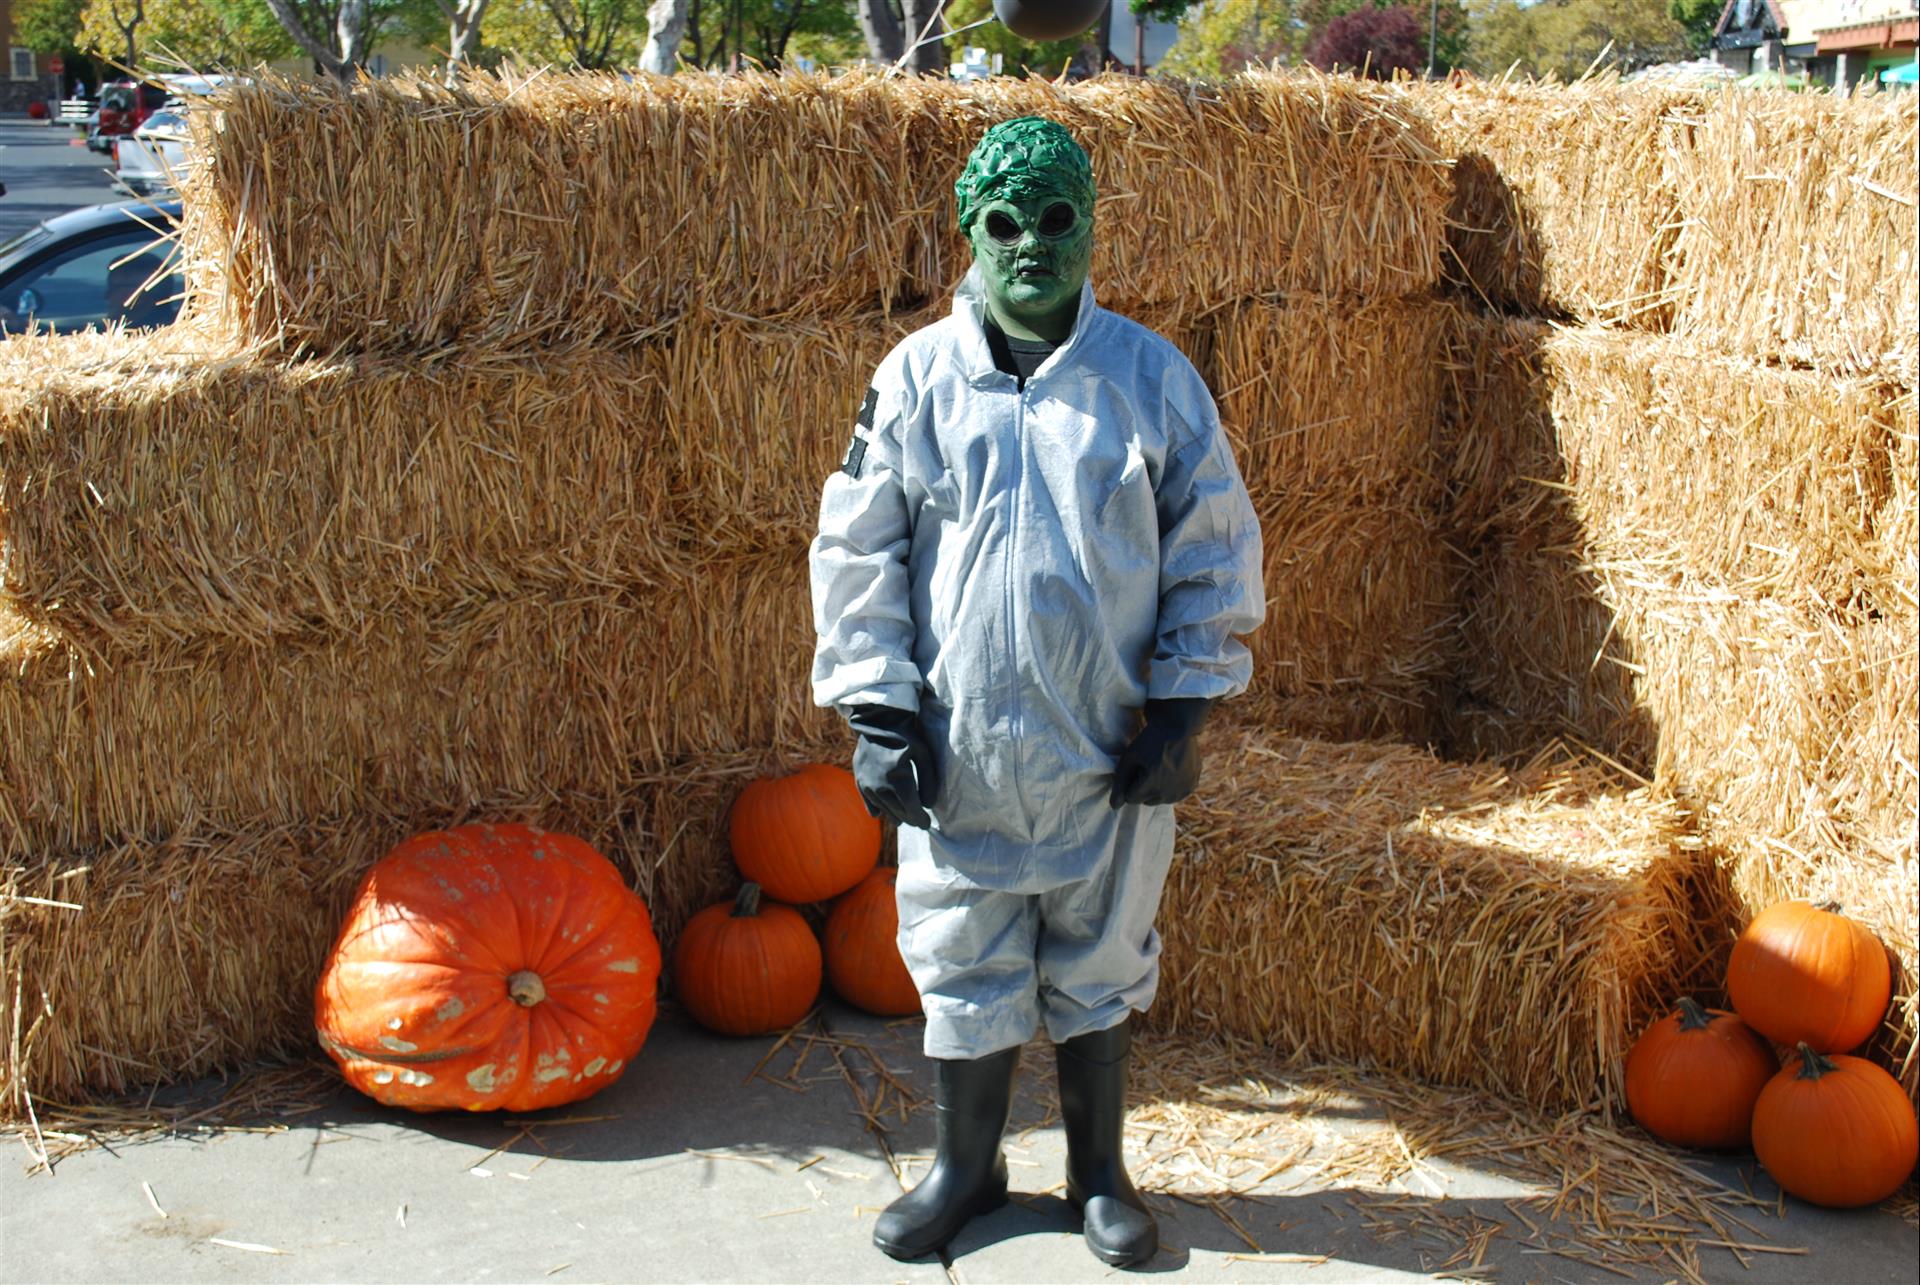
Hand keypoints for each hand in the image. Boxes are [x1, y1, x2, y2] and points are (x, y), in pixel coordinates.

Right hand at [844, 704, 940, 829]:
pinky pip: (868, 803)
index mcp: (899, 779)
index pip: (912, 810)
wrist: (878, 721)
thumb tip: (928, 805)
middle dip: (910, 818)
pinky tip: (882, 813)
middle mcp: (880, 786)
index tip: (927, 824)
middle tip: (918, 821)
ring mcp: (867, 784)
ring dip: (895, 815)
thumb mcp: (924, 755)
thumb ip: (929, 781)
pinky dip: (876, 809)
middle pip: (898, 813)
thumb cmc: (906, 736)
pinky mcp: (858, 780)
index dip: (921, 819)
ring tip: (903, 818)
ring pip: (884, 810)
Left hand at [1110, 699, 1211, 807]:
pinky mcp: (1191, 786)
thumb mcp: (1129, 758)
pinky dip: (1170, 787)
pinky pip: (1175, 795)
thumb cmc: (1150, 741)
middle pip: (1146, 801)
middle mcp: (1170, 791)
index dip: (1130, 782)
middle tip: (1147, 766)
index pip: (1131, 798)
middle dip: (1143, 788)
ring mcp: (1183, 790)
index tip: (1135, 767)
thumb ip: (1120, 783)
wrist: (1178, 727)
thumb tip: (1114, 807)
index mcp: (1153, 784)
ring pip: (1160, 800)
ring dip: (1156, 789)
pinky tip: (1171, 770)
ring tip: (1159, 768)